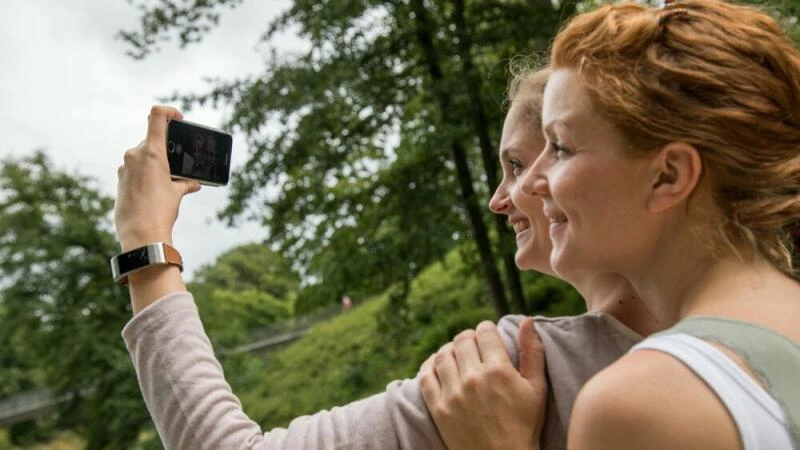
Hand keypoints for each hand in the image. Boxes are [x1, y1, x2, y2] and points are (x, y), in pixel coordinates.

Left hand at [115, 106, 200, 250]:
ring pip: (143, 156)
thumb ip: (185, 183)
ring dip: (155, 164)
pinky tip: (154, 191)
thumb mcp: (177, 194)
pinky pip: (135, 170)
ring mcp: (125, 167)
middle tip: (178, 164)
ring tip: (167, 182)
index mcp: (151, 152)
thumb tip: (192, 183)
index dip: (169, 112)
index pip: (157, 115)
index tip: (179, 118)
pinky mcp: (120, 180)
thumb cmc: (160, 211)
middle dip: (166, 149)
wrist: (140, 234)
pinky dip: (146, 174)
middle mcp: (135, 155)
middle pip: (152, 140)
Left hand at [419, 318, 546, 449]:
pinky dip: (429, 366)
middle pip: (462, 340)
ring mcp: (453, 394)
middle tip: (473, 345)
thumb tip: (527, 320)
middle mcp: (473, 379)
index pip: (484, 332)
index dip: (487, 330)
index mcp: (499, 371)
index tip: (488, 335)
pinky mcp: (438, 408)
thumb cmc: (524, 425)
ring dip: (449, 350)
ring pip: (442, 355)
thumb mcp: (537, 389)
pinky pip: (425, 376)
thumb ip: (532, 352)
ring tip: (457, 355)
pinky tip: (438, 366)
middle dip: (469, 338)